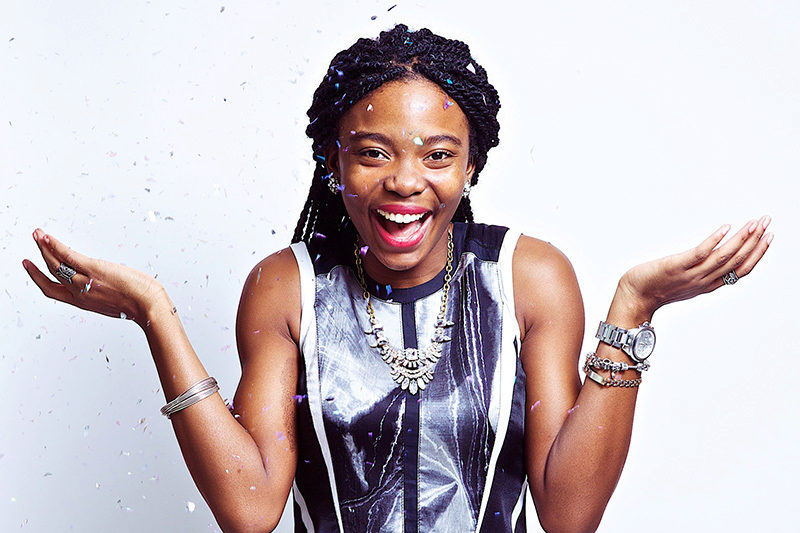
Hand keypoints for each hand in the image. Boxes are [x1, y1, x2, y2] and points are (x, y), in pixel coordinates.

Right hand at [22, 228, 166, 326]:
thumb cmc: (138, 304)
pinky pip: (68, 255)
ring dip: (44, 246)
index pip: (53, 290)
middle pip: (51, 273)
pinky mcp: (93, 269)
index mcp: (82, 302)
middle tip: (34, 243)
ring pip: (56, 262)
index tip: (30, 267)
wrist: (148, 306)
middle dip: (38, 258)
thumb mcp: (113, 302)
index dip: (38, 278)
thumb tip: (104, 284)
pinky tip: (48, 237)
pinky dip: (55, 245)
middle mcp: (78, 293)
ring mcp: (84, 281)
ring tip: (38, 234)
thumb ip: (102, 293)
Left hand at [618, 216, 772, 316]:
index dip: (758, 253)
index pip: (741, 270)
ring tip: (754, 223)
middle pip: (737, 260)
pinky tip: (725, 228)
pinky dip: (715, 240)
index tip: (769, 236)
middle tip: (767, 221)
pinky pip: (700, 253)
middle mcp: (704, 280)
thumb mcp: (687, 281)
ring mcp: (691, 274)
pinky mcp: (677, 266)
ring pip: (724, 256)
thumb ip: (702, 271)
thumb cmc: (657, 286)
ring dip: (742, 238)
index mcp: (709, 284)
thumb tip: (713, 255)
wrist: (634, 297)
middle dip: (756, 240)